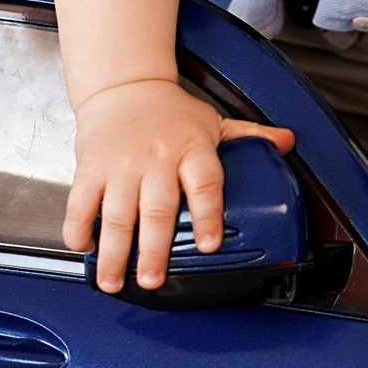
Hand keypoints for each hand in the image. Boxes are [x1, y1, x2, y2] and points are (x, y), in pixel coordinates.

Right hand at [62, 77, 291, 293]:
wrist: (124, 86)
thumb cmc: (171, 112)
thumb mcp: (214, 121)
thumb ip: (249, 137)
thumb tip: (288, 142)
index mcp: (192, 148)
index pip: (204, 184)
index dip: (208, 216)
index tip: (209, 245)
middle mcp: (156, 157)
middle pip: (156, 209)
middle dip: (152, 250)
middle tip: (152, 279)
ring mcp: (121, 164)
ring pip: (117, 213)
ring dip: (114, 252)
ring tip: (115, 281)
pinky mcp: (90, 167)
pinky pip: (81, 203)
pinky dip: (79, 228)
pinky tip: (85, 248)